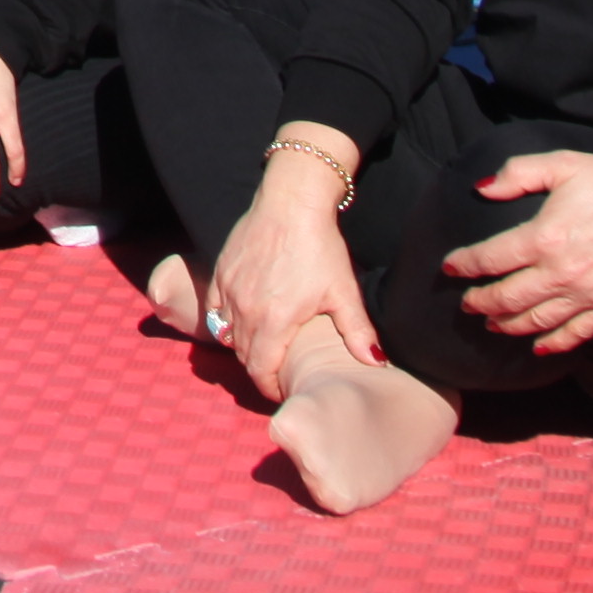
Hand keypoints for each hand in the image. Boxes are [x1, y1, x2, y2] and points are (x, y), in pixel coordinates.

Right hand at [208, 143, 379, 400]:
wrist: (292, 202)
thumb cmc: (320, 246)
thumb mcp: (344, 291)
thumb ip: (358, 332)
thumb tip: (376, 363)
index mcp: (274, 320)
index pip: (261, 371)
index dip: (270, 388)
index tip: (283, 391)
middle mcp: (245, 309)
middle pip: (244, 356)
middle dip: (260, 370)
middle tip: (278, 374)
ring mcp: (229, 290)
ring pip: (228, 335)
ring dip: (244, 348)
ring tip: (265, 349)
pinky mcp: (220, 274)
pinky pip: (215, 311)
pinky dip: (225, 323)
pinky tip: (243, 322)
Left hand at [443, 145, 592, 353]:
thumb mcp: (563, 164)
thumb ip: (518, 174)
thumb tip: (481, 190)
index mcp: (544, 237)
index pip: (489, 259)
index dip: (464, 264)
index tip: (450, 266)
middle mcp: (562, 273)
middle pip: (507, 299)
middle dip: (480, 303)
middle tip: (466, 303)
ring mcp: (588, 295)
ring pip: (536, 322)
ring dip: (508, 325)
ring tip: (492, 324)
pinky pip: (576, 334)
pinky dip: (553, 343)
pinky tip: (538, 346)